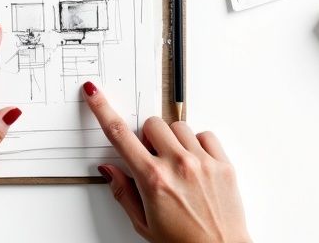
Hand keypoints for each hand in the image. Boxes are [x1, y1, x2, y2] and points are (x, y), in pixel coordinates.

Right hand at [83, 81, 250, 242]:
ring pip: (178, 126)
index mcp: (153, 180)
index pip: (119, 135)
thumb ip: (123, 192)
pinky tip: (195, 163)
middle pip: (152, 124)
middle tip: (153, 157)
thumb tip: (109, 169)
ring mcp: (202, 162)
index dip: (102, 110)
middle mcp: (177, 165)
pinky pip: (205, 134)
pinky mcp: (223, 163)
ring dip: (172, 140)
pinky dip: (197, 144)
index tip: (94, 94)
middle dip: (148, 137)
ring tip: (176, 164)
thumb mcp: (143, 224)